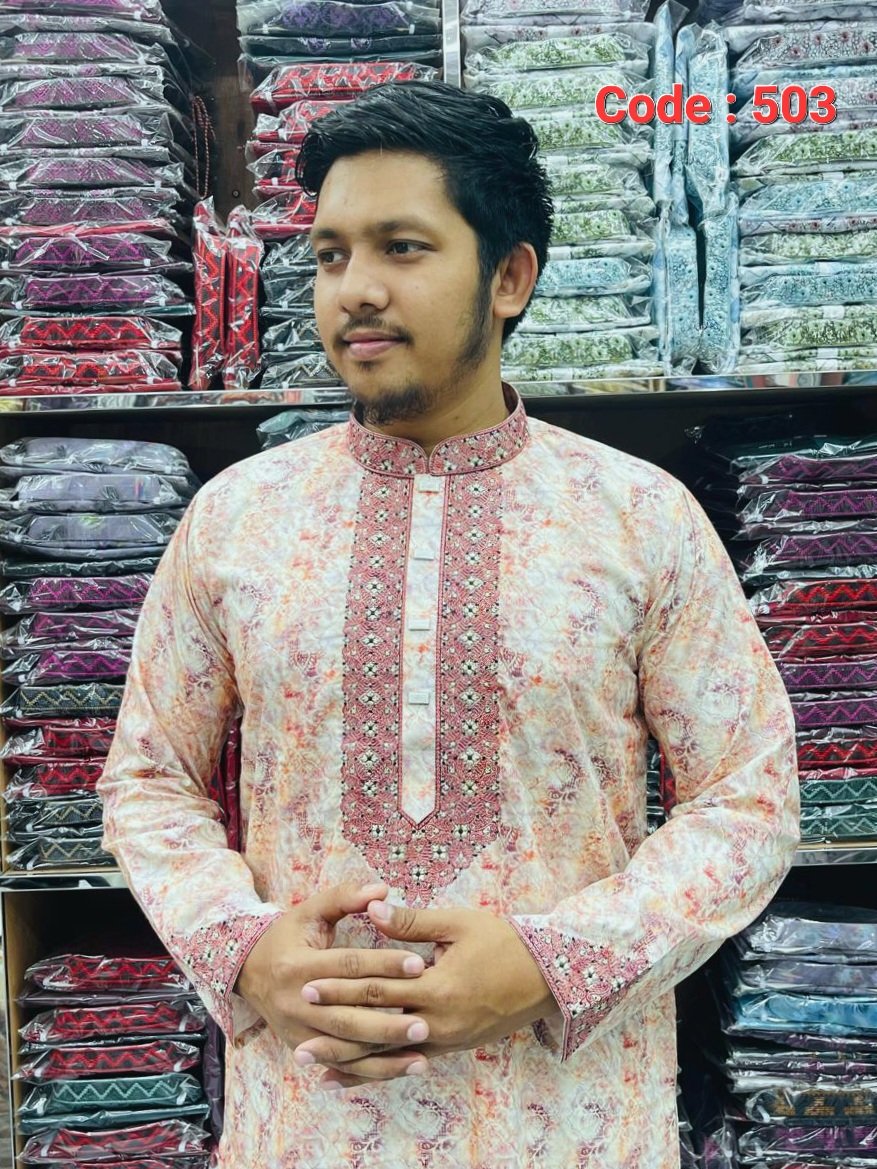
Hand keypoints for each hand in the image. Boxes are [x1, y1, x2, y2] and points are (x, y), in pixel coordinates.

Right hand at [236, 882, 431, 1081]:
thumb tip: (382, 889)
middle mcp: (296, 1002)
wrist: (249, 970)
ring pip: (345, 1046)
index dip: (383, 964)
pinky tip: (403, 1066)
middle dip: (387, 1023)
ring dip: (384, 1054)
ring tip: (422, 1054)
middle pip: (347, 1016)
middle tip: (424, 1024)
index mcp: (298, 965)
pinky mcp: (303, 1048)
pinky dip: (372, 1069)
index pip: (348, 966)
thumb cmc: (289, 936)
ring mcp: (298, 1030)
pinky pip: (341, 1062)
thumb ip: (345, 897)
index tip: (418, 965)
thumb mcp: (311, 911)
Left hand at [294, 900, 558, 1087]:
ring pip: (389, 1054)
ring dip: (351, 1061)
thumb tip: (374, 909)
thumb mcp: (459, 924)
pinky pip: (408, 1061)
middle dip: (335, 1031)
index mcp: (438, 987)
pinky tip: (354, 1076)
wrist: (547, 975)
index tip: (309, 986)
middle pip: (377, 1028)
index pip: (378, 989)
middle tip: (298, 1033)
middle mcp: (439, 1021)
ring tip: (314, 1067)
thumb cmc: (503, 942)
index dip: (341, 988)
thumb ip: (413, 922)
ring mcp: (446, 1040)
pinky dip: (379, 1069)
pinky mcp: (453, 1047)